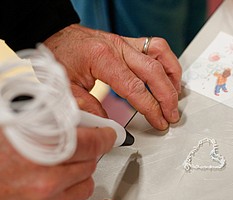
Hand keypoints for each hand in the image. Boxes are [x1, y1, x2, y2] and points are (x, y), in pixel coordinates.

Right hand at [0, 127, 116, 199]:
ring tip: (71, 165)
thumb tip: (80, 117)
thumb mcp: (19, 124)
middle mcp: (46, 180)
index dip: (104, 135)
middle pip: (90, 163)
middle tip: (80, 145)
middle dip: (88, 152)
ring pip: (87, 185)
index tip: (109, 134)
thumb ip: (51, 120)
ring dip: (83, 174)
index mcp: (42, 151)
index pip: (92, 143)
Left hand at [44, 24, 181, 129]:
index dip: (151, 108)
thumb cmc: (59, 58)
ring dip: (172, 77)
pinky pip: (156, 47)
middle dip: (167, 97)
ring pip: (160, 55)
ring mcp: (125, 43)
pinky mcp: (128, 43)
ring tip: (176, 96)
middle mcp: (118, 47)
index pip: (136, 88)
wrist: (54, 36)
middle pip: (154, 72)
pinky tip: (168, 76)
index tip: (160, 122)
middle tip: (172, 115)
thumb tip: (109, 126)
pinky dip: (167, 62)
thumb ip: (89, 109)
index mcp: (102, 59)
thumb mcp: (66, 89)